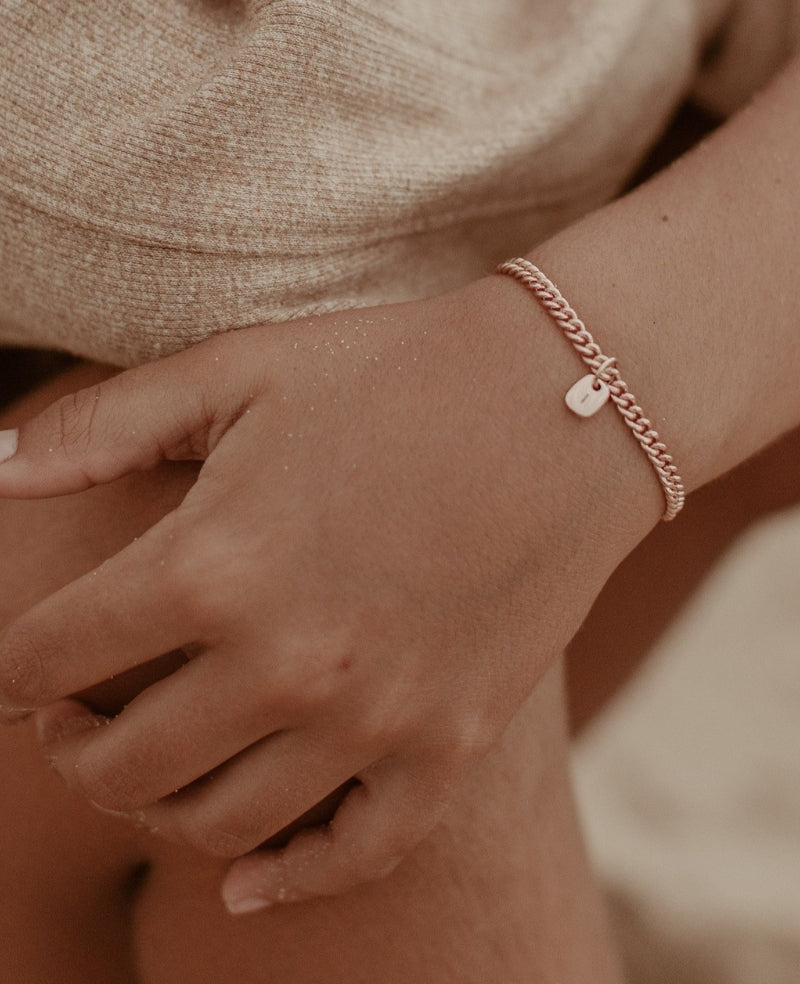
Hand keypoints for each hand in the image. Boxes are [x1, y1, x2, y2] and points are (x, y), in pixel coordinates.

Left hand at [0, 281, 650, 911]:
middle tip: (75, 715)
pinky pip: (350, 857)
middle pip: (117, 764)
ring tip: (156, 760)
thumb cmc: (393, 369)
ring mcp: (373, 720)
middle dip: (69, 747)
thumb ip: (105, 424)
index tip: (21, 665)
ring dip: (157, 806)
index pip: (47, 659)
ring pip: (217, 825)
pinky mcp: (450, 747)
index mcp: (210, 565)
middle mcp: (282, 665)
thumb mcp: (241, 370)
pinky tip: (247, 876)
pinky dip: (285, 879)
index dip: (11, 667)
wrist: (566, 399)